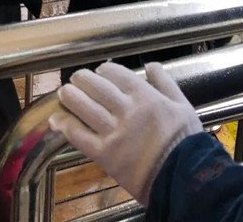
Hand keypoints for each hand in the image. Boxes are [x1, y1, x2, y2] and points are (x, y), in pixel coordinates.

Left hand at [49, 62, 202, 205]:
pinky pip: (80, 137)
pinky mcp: (104, 154)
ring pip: (85, 108)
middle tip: (76, 78)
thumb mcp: (182, 104)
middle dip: (82, 79)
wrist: (181, 177)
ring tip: (63, 92)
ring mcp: (113, 132)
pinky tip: (57, 120)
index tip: (100, 71)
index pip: (116, 74)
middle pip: (96, 87)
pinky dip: (66, 126)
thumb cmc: (185, 141)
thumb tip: (151, 65)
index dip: (104, 70)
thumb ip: (165, 82)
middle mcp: (126, 110)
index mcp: (145, 96)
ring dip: (70, 97)